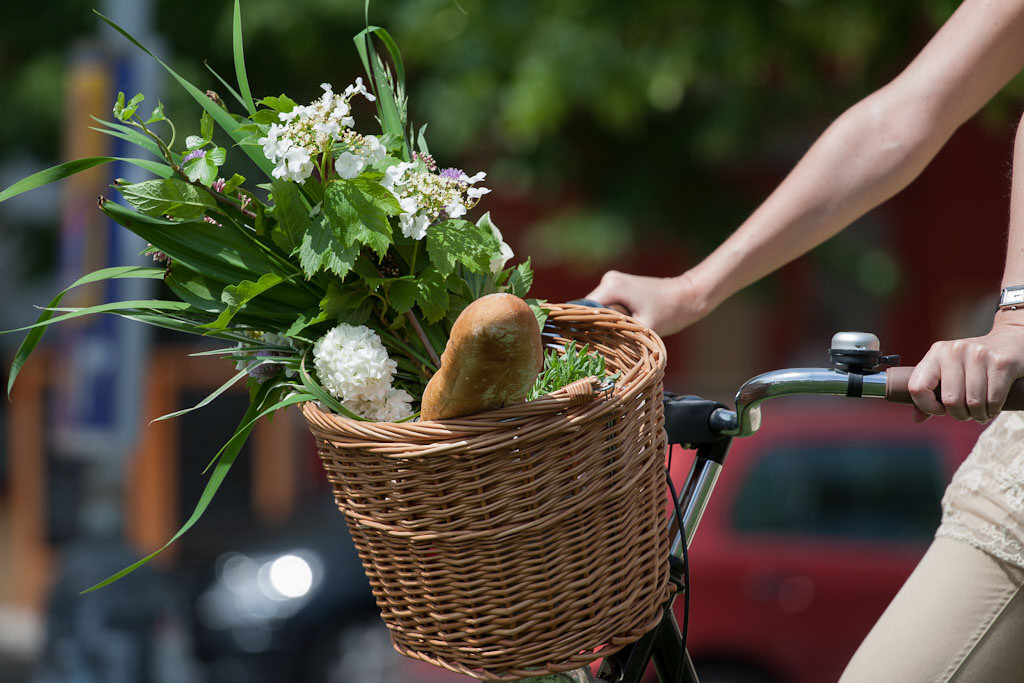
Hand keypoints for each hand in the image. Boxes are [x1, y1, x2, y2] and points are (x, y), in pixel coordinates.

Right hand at [585, 270, 708, 336]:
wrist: (687, 296)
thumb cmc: (669, 312)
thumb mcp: (643, 328)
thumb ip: (619, 333)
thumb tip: (599, 343)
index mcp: (612, 287)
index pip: (585, 309)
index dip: (583, 327)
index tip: (584, 343)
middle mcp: (609, 280)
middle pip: (590, 308)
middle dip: (594, 325)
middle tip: (598, 344)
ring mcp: (613, 280)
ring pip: (598, 307)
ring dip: (604, 321)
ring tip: (611, 337)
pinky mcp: (619, 285)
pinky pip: (607, 304)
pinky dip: (611, 316)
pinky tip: (619, 327)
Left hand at [908, 316, 1023, 422]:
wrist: (1011, 342)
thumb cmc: (974, 364)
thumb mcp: (949, 372)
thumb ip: (930, 393)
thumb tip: (917, 418)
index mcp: (936, 352)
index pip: (917, 387)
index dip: (927, 406)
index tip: (940, 409)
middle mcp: (955, 351)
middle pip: (950, 400)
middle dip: (959, 414)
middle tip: (966, 413)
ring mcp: (978, 354)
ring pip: (973, 403)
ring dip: (978, 415)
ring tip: (981, 412)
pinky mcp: (1001, 362)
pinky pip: (993, 400)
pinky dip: (993, 410)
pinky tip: (993, 408)